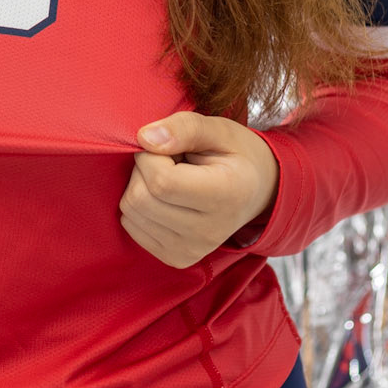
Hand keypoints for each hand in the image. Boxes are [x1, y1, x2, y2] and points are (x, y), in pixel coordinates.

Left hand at [119, 112, 278, 268]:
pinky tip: (166, 198)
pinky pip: (131, 226)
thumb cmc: (235, 155)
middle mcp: (209, 232)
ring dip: (140, 187)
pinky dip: (139, 206)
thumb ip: (184, 128)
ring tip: (170, 179)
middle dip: (143, 170)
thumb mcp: (218, 129)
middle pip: (140, 199)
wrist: (256, 192)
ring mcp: (191, 250)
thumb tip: (144, 139)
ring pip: (131, 213)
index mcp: (226, 196)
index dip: (151, 155)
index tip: (168, 146)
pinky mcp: (176, 258)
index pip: (161, 181)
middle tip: (169, 161)